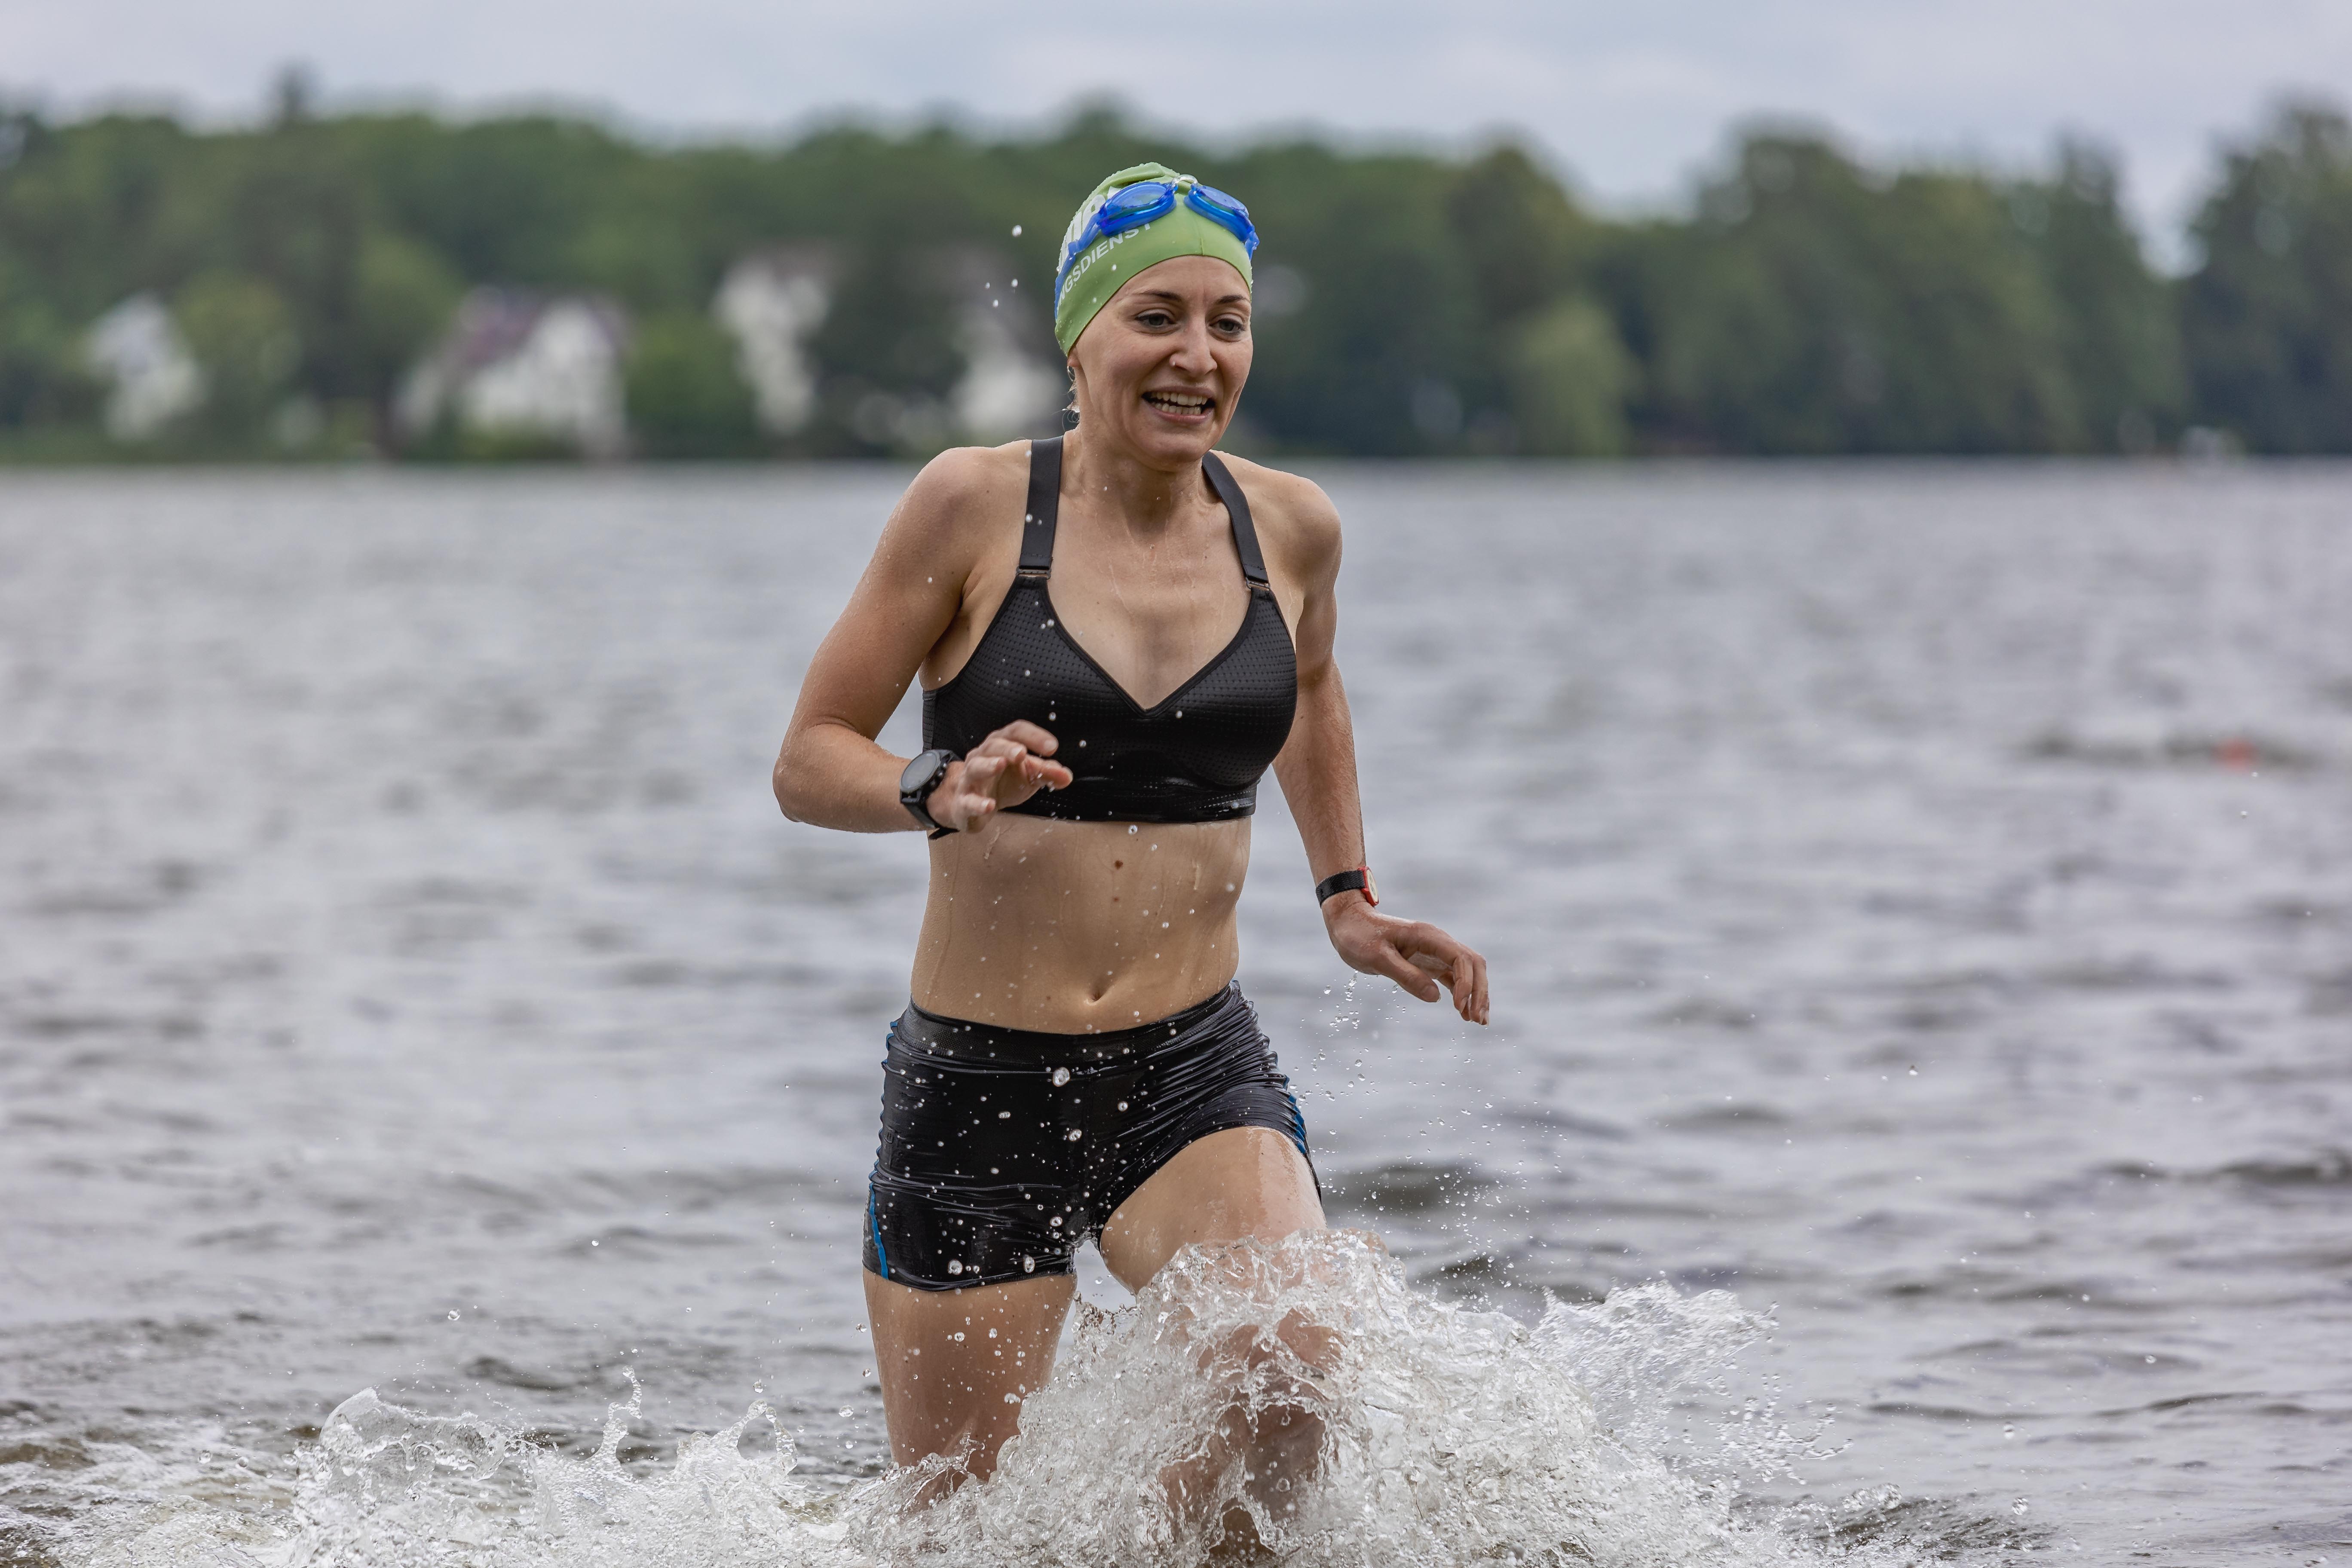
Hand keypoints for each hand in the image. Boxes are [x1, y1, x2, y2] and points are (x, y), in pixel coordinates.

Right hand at [928, 721, 1074, 833]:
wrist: (972, 805)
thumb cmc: (1003, 783)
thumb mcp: (1028, 776)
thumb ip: (1046, 773)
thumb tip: (1067, 776)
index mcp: (1002, 745)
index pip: (1016, 732)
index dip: (1033, 736)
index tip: (1052, 747)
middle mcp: (983, 756)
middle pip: (994, 745)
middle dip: (1008, 748)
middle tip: (1021, 753)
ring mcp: (971, 778)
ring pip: (976, 767)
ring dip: (988, 765)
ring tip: (1000, 764)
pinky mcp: (963, 801)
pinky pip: (968, 800)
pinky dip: (977, 803)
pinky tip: (989, 805)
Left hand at [1323, 897, 1489, 1024]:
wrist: (1348, 923)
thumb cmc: (1359, 936)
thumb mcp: (1377, 958)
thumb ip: (1406, 976)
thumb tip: (1436, 998)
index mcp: (1428, 936)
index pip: (1461, 958)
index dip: (1466, 983)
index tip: (1457, 1006)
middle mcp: (1438, 942)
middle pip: (1473, 964)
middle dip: (1479, 991)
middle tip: (1477, 1019)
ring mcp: (1435, 952)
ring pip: (1468, 972)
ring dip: (1476, 994)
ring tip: (1478, 1021)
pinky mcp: (1429, 963)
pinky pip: (1454, 978)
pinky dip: (1463, 994)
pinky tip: (1464, 1013)